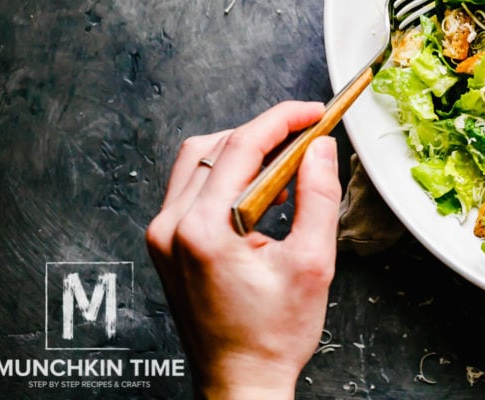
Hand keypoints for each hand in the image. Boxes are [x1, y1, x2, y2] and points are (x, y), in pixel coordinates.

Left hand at [146, 102, 340, 398]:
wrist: (240, 382)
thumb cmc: (273, 335)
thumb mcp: (313, 262)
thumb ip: (318, 196)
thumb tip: (321, 148)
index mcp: (204, 229)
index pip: (242, 146)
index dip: (284, 120)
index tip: (315, 112)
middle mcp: (172, 227)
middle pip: (216, 146)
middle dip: (264, 133)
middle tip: (307, 136)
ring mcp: (163, 236)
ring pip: (199, 161)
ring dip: (243, 151)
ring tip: (287, 166)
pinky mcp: (166, 244)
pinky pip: (193, 187)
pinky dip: (228, 175)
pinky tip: (261, 191)